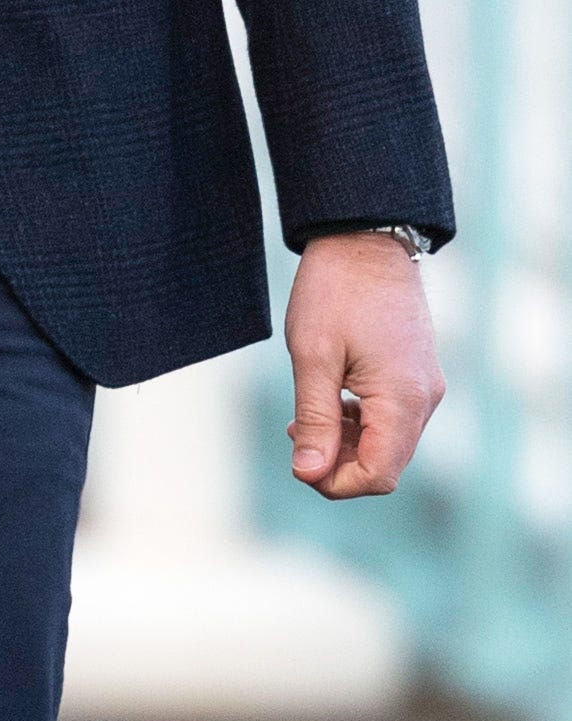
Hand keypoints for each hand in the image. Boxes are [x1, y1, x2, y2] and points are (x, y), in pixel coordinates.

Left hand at [285, 232, 443, 499]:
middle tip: (295, 436)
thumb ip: (315, 419)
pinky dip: (359, 423)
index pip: (379, 475)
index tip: (297, 462)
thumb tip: (310, 474)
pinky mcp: (416, 374)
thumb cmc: (334, 291)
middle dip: (339, 463)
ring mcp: (424, 387)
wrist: (363, 237)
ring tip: (304, 420)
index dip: (336, 482)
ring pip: (388, 443)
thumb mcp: (313, 355)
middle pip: (385, 463)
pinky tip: (327, 403)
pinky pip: (391, 418)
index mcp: (403, 400)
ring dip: (346, 443)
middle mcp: (425, 400)